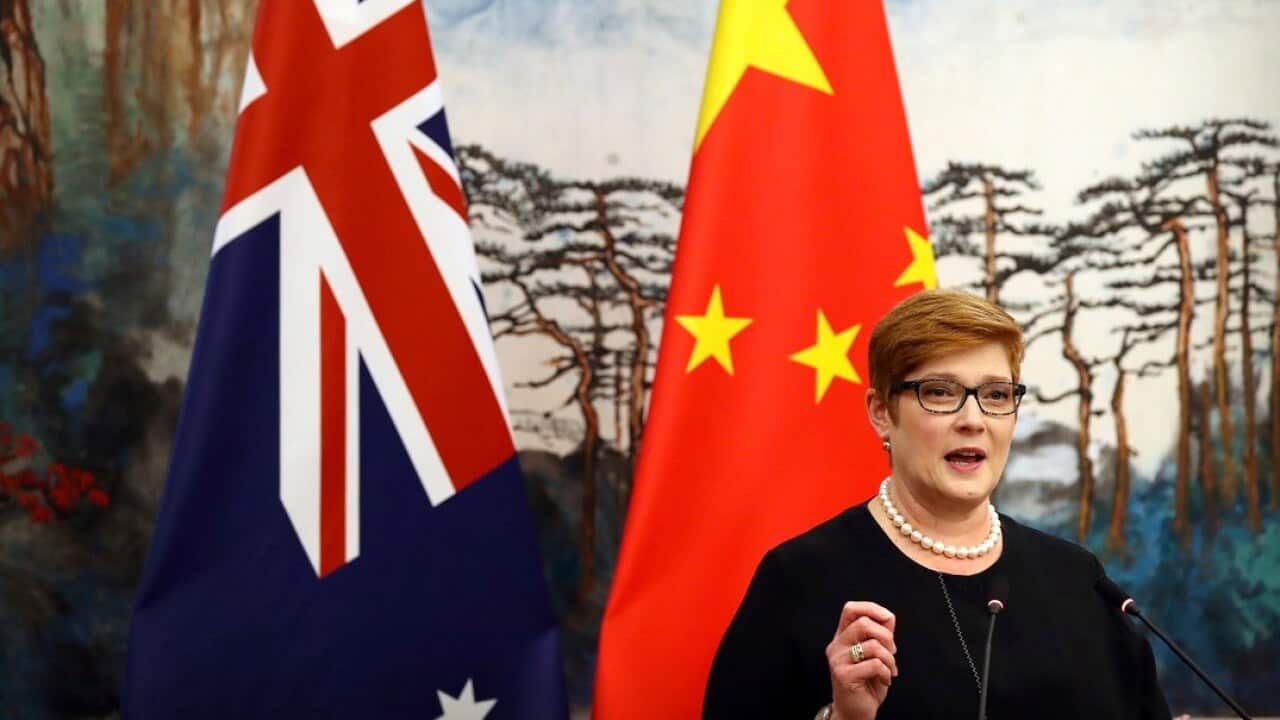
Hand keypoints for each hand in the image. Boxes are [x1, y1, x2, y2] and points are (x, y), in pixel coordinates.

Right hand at [824, 601, 897, 719]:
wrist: (855, 713)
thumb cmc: (866, 683)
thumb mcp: (875, 655)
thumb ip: (879, 635)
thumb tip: (888, 617)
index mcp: (843, 637)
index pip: (851, 609)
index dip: (871, 608)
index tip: (888, 620)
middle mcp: (836, 645)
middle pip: (863, 623)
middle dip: (886, 637)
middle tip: (891, 652)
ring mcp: (838, 660)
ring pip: (872, 645)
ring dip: (890, 659)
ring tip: (889, 670)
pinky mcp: (843, 675)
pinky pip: (875, 664)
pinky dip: (887, 672)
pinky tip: (885, 680)